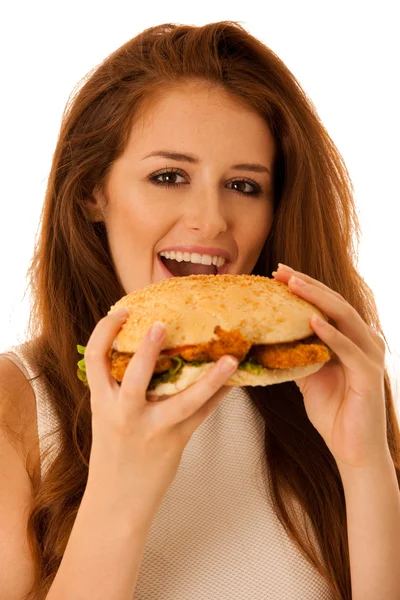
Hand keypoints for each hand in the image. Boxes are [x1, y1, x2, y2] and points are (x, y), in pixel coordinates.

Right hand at [84, 310, 237, 521]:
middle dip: (147, 348)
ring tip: (229, 358)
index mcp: (102, 402)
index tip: (121, 312)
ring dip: (209, 378)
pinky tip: (235, 379)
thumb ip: (119, 388)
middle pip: (134, 375)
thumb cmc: (113, 453)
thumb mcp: (106, 417)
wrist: (117, 500)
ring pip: (183, 400)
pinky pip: (202, 414)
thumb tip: (143, 350)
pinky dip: (219, 394)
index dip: (105, 331)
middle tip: (163, 323)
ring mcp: (152, 428)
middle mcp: (125, 413)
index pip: (95, 359)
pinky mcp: (175, 441)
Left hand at [272, 264, 389, 470]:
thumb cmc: (332, 411)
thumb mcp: (309, 376)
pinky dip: (330, 333)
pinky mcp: (369, 374)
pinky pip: (349, 349)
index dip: (304, 287)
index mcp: (350, 338)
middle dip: (307, 285)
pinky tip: (312, 320)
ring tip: (293, 284)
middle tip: (281, 271)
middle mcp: (364, 340)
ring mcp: (369, 355)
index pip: (326, 304)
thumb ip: (300, 354)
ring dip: (317, 299)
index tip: (277, 274)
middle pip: (335, 303)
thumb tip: (272, 337)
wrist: (351, 449)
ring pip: (344, 317)